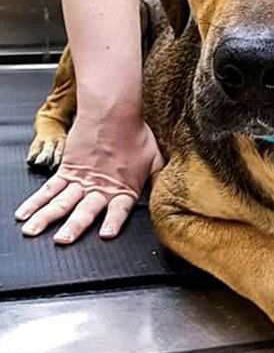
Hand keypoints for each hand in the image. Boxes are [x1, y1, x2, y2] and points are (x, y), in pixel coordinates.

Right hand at [15, 114, 163, 244]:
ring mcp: (81, 179)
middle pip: (85, 210)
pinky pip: (49, 188)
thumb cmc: (136, 133)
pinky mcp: (67, 169)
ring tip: (32, 231)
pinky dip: (36, 201)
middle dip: (73, 227)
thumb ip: (159, 180)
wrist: (114, 112)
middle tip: (62, 240)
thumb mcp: (155, 160)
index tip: (106, 234)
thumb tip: (169, 193)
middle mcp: (101, 186)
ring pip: (61, 201)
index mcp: (124, 187)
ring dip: (46, 217)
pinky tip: (24, 213)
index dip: (112, 221)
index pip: (119, 210)